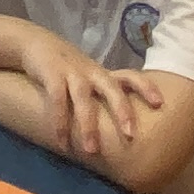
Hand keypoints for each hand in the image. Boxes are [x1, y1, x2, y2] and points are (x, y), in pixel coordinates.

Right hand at [12, 30, 142, 160]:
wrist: (34, 42)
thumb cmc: (65, 66)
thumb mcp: (86, 76)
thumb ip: (100, 94)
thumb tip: (117, 128)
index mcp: (102, 73)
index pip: (130, 76)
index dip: (146, 87)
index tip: (159, 104)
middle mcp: (91, 71)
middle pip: (112, 88)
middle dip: (122, 111)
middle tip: (131, 135)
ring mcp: (71, 72)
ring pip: (84, 99)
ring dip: (88, 125)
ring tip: (92, 151)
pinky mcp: (51, 74)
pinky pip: (58, 100)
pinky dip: (60, 122)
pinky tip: (61, 143)